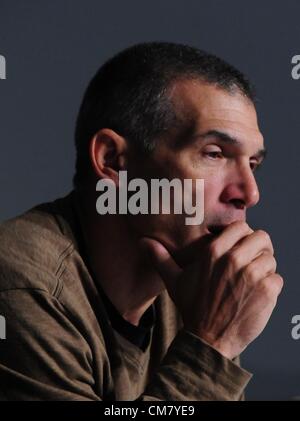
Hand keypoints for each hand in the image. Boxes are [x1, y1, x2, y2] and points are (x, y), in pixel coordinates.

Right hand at [142, 221, 282, 358]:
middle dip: (259, 249)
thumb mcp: (174, 280)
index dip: (243, 237)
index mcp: (213, 251)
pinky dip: (271, 287)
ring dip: (265, 269)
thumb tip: (142, 242)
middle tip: (251, 263)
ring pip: (271, 259)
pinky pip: (278, 279)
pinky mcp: (266, 291)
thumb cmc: (192, 308)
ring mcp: (251, 274)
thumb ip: (160, 258)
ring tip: (252, 282)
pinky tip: (256, 296)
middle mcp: (234, 259)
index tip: (240, 248)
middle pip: (262, 238)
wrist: (208, 340)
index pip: (242, 227)